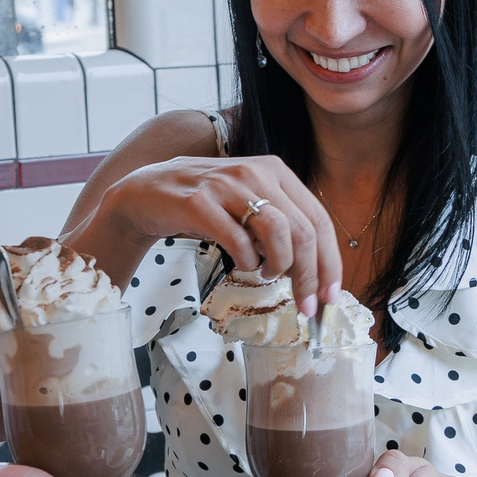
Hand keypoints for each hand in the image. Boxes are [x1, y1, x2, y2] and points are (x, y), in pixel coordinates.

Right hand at [72, 154, 342, 312]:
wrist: (146, 193)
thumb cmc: (203, 205)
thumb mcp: (247, 205)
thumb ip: (279, 226)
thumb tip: (313, 270)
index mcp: (275, 171)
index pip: (318, 218)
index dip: (329, 262)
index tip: (330, 295)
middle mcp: (255, 172)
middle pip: (303, 229)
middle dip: (310, 275)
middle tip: (307, 305)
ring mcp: (226, 185)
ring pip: (278, 232)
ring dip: (280, 266)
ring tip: (269, 276)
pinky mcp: (199, 202)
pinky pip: (238, 240)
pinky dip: (247, 261)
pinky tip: (245, 266)